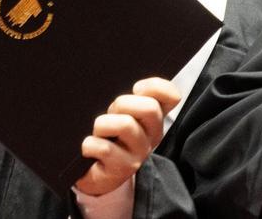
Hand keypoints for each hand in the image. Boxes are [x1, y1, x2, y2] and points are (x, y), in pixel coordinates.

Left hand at [74, 77, 181, 195]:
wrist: (94, 174)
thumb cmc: (107, 138)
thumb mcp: (120, 114)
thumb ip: (130, 100)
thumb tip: (136, 87)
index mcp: (155, 119)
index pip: (172, 96)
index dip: (153, 86)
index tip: (136, 89)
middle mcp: (153, 136)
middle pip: (150, 108)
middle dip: (123, 104)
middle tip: (110, 114)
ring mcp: (140, 154)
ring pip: (125, 125)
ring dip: (103, 124)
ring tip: (97, 133)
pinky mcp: (123, 169)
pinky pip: (105, 148)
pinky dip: (90, 145)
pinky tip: (89, 149)